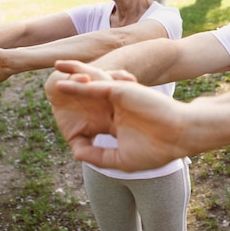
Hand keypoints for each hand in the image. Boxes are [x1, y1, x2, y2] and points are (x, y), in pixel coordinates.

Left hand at [46, 60, 188, 171]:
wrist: (177, 136)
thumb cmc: (155, 149)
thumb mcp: (120, 159)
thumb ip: (98, 156)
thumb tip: (76, 152)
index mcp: (117, 124)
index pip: (92, 119)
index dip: (78, 119)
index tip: (63, 123)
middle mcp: (116, 108)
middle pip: (88, 97)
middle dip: (71, 91)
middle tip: (52, 88)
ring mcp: (118, 98)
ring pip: (90, 85)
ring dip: (72, 77)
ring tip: (55, 70)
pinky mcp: (120, 91)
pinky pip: (95, 86)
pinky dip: (79, 85)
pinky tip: (64, 83)